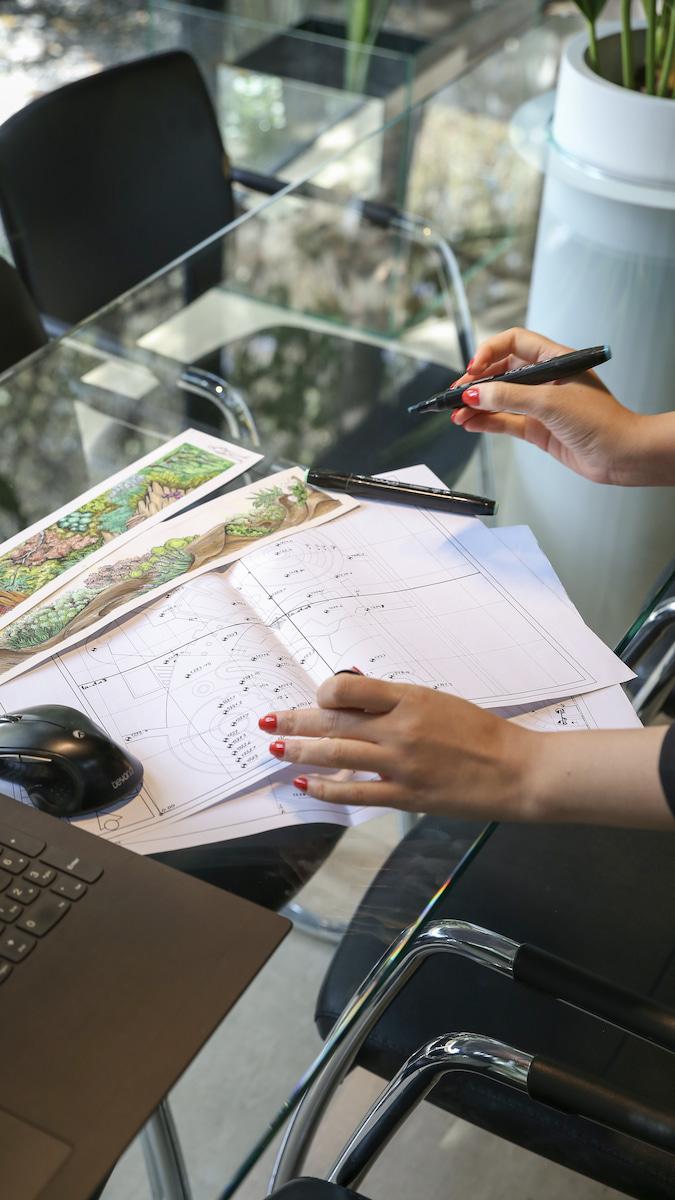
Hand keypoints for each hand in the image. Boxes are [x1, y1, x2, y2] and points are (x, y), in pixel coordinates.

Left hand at [259, 674, 537, 818]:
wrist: (515, 770)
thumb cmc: (481, 733)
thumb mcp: (438, 701)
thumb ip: (396, 700)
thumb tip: (354, 693)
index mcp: (410, 698)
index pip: (349, 688)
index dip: (324, 693)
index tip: (315, 699)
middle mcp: (400, 729)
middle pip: (333, 722)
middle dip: (295, 721)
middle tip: (269, 721)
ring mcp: (401, 764)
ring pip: (337, 755)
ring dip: (301, 751)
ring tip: (277, 748)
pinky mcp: (405, 796)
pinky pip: (355, 792)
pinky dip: (325, 788)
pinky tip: (305, 783)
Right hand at [451, 327, 644, 484]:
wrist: (622, 455)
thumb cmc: (602, 421)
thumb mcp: (550, 403)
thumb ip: (509, 397)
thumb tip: (475, 394)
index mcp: (554, 359)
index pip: (514, 342)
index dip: (490, 351)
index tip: (473, 368)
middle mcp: (546, 379)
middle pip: (502, 372)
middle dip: (476, 382)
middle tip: (456, 394)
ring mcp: (541, 404)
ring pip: (500, 399)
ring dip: (477, 405)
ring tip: (457, 414)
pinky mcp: (538, 428)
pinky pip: (506, 421)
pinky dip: (487, 422)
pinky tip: (471, 424)